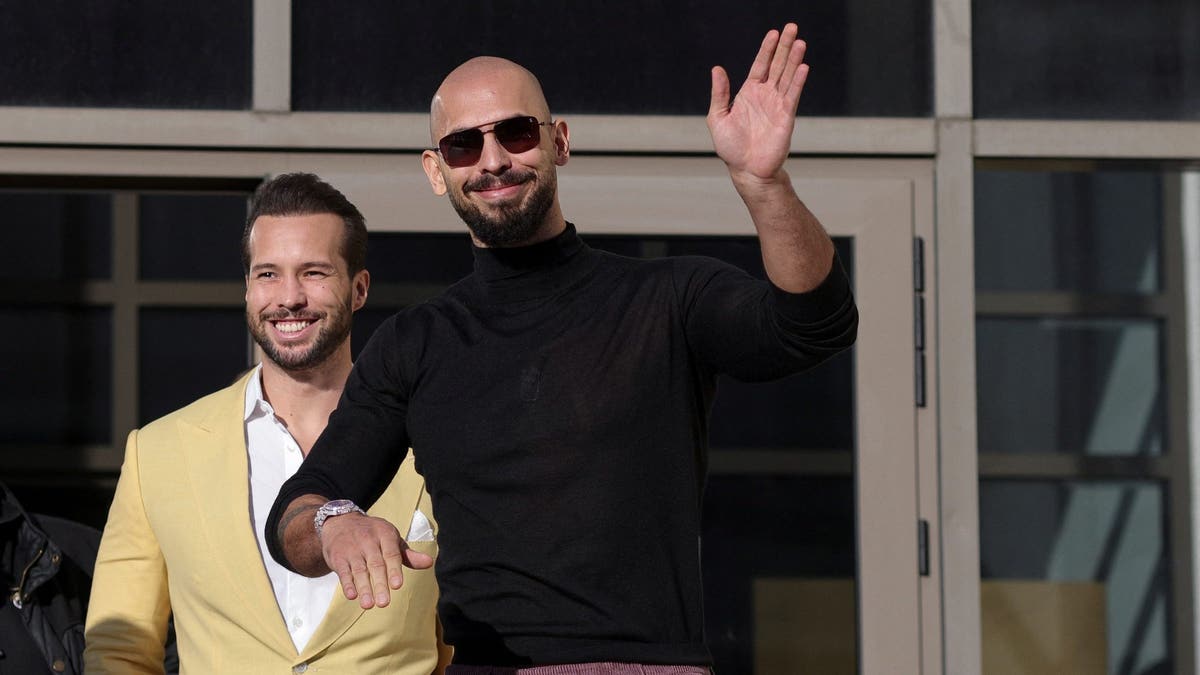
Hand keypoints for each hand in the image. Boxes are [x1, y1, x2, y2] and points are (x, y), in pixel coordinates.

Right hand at [319, 512, 432, 608]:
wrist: (341, 522)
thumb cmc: (373, 536)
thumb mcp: (391, 540)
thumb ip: (408, 555)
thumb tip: (429, 563)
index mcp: (385, 534)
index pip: (391, 553)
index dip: (394, 570)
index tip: (397, 586)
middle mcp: (368, 540)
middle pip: (375, 564)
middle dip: (380, 584)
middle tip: (384, 603)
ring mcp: (351, 548)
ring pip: (359, 570)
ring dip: (364, 588)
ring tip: (369, 605)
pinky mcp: (338, 557)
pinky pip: (343, 571)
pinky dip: (347, 584)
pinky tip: (352, 596)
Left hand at [707, 23, 808, 183]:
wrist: (747, 170)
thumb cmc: (731, 148)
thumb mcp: (718, 117)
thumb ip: (719, 93)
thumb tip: (717, 69)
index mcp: (749, 93)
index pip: (760, 65)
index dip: (767, 49)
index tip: (774, 33)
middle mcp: (765, 96)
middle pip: (777, 66)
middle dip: (785, 47)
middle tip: (793, 27)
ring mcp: (777, 105)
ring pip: (787, 76)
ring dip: (794, 59)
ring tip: (800, 42)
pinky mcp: (786, 117)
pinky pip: (792, 95)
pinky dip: (797, 81)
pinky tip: (803, 67)